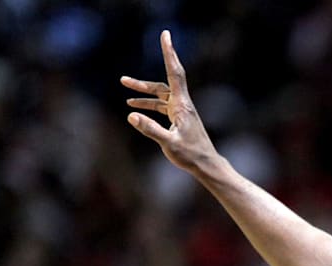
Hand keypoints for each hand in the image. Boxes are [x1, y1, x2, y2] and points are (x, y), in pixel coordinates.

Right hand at [121, 30, 219, 174]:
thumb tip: (130, 115)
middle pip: (163, 83)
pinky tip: (134, 109)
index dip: (169, 53)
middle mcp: (182, 104)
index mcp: (182, 105)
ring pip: (160, 95)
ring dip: (143, 93)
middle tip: (124, 78)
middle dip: (144, 81)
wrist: (206, 164)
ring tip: (124, 90)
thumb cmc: (191, 155)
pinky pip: (161, 106)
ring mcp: (181, 111)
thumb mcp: (168, 143)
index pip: (174, 73)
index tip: (166, 35)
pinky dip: (148, 105)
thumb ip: (150, 129)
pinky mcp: (178, 119)